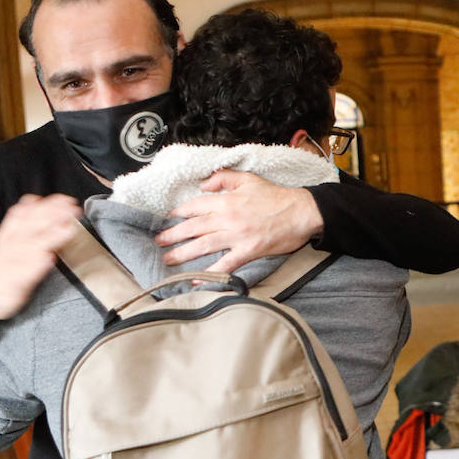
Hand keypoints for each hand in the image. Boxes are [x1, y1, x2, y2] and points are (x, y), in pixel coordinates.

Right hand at [0, 194, 82, 319]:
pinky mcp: (16, 281)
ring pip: (32, 247)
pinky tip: (49, 258)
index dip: (45, 205)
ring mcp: (12, 263)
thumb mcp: (9, 238)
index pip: (25, 214)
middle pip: (31, 226)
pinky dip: (37, 265)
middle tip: (72, 209)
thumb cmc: (5, 262)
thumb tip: (32, 199)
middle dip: (52, 215)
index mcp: (7, 234)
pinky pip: (26, 273)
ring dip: (50, 236)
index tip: (63, 199)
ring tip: (67, 229)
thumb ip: (21, 220)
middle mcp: (9, 245)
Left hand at [156, 170, 322, 274]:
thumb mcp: (249, 179)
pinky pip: (224, 265)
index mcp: (226, 201)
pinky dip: (210, 273)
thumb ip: (224, 178)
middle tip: (157, 241)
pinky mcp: (248, 251)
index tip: (168, 218)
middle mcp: (228, 219)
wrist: (301, 213)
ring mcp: (237, 237)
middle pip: (193, 228)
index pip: (195, 206)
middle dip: (172, 235)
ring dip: (182, 253)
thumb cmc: (277, 196)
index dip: (178, 212)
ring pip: (203, 246)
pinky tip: (196, 280)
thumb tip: (203, 183)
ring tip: (168, 259)